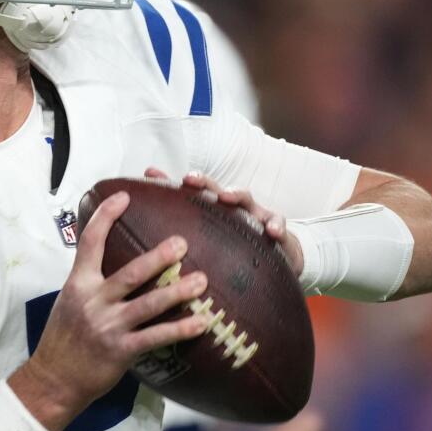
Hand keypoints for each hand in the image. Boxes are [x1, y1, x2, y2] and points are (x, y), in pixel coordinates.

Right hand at [13, 190, 210, 429]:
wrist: (53, 379)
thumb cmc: (63, 339)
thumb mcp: (69, 301)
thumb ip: (90, 281)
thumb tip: (111, 259)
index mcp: (79, 284)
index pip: (90, 243)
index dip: (105, 217)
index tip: (123, 196)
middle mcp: (93, 301)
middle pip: (130, 273)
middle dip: (159, 257)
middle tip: (182, 243)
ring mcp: (108, 326)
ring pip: (148, 304)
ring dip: (178, 291)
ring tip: (202, 280)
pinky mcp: (121, 350)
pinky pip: (156, 337)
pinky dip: (180, 329)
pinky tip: (202, 323)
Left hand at [144, 167, 303, 277]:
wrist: (279, 256)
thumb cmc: (239, 244)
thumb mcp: (212, 236)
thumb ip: (184, 224)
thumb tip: (152, 213)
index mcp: (215, 208)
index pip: (192, 191)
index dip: (168, 183)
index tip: (152, 174)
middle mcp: (234, 207)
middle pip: (215, 188)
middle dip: (202, 182)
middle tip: (189, 179)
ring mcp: (256, 216)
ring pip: (246, 200)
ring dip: (236, 194)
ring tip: (226, 197)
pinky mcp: (277, 231)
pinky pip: (278, 226)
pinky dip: (276, 226)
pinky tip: (272, 231)